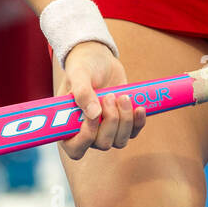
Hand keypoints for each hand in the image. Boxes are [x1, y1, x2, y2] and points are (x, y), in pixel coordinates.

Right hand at [56, 41, 145, 159]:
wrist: (99, 58)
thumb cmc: (83, 65)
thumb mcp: (79, 73)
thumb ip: (82, 91)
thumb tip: (94, 114)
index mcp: (68, 123)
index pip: (75, 148)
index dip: (86, 139)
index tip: (93, 116)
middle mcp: (86, 131)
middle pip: (102, 144)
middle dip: (110, 121)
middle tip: (110, 96)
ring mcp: (104, 129)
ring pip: (119, 141)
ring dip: (125, 120)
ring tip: (122, 96)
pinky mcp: (121, 123)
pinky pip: (132, 133)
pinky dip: (137, 122)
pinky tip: (139, 107)